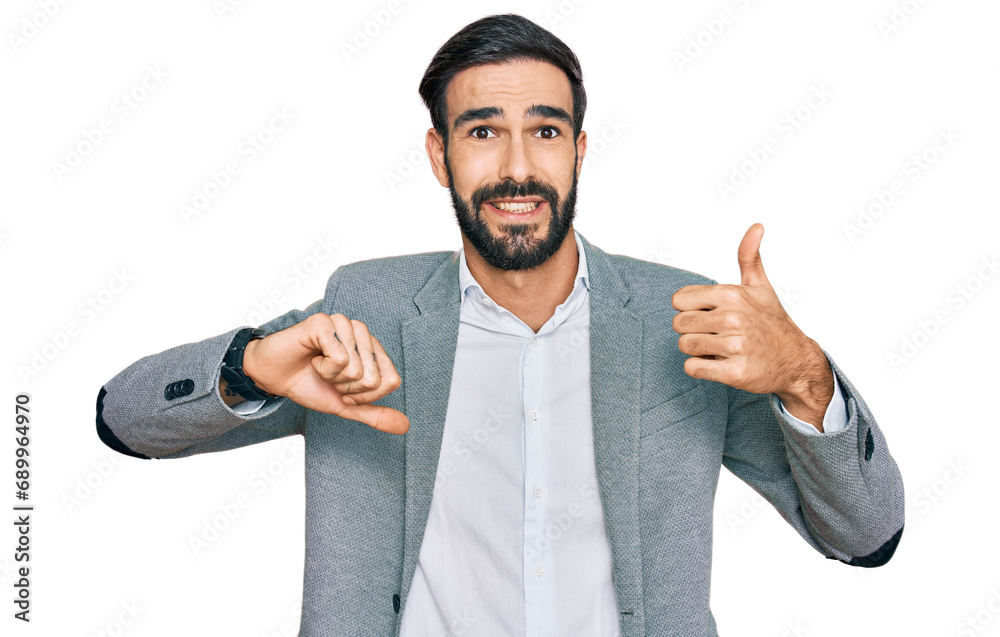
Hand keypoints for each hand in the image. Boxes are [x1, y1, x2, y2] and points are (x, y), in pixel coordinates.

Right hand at [242, 313, 408, 433]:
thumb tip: (404, 426)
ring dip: (334, 378)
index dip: (365, 396)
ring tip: (320, 366)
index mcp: (372, 348)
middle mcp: (362, 332)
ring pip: (357, 368)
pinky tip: (312, 358)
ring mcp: (343, 324)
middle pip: (373, 378)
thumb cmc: (310, 385)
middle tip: (329, 377)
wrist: (275, 378)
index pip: (390, 381)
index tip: (343, 388)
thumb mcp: (346, 406)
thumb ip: (374, 413)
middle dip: (348, 388)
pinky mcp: (324, 322)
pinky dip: (323, 368)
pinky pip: (340, 358)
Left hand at [671, 224, 832, 426]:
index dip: (691, 309)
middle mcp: (732, 318)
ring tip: (719, 348)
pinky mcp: (734, 372)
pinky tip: (720, 362)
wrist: (796, 361)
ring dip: (697, 350)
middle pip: (679, 324)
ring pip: (685, 346)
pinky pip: (693, 368)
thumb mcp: (760, 287)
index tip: (710, 314)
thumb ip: (749, 256)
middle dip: (692, 330)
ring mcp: (734, 346)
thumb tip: (756, 226)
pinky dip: (701, 368)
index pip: (679, 300)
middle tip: (714, 333)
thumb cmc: (773, 323)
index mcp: (731, 295)